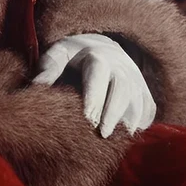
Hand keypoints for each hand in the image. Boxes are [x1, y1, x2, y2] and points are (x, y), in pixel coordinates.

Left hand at [32, 33, 156, 137]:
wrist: (100, 46)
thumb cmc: (73, 55)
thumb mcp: (58, 54)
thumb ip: (48, 68)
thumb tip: (36, 86)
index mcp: (96, 55)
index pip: (98, 73)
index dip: (95, 96)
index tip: (88, 118)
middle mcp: (121, 65)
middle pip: (123, 88)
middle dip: (114, 112)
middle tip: (103, 134)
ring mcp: (136, 78)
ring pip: (139, 99)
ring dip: (130, 120)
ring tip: (117, 139)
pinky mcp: (144, 91)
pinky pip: (149, 109)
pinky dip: (142, 122)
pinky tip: (129, 135)